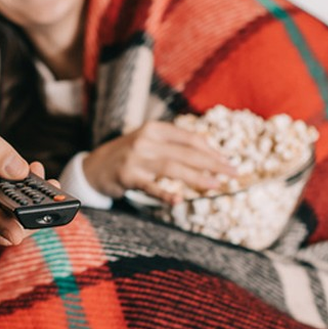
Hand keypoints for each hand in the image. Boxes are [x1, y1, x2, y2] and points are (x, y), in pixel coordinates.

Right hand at [83, 121, 235, 203]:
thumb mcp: (150, 142)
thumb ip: (175, 145)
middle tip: (233, 173)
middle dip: (213, 163)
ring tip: (216, 185)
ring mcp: (136, 158)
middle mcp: (146, 140)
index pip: (190, 138)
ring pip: (172, 167)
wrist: (94, 166)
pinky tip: (178, 200)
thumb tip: (211, 153)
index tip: (228, 161)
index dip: (212, 150)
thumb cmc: (129, 154)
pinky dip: (164, 193)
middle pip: (186, 152)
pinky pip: (150, 186)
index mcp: (155, 128)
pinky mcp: (127, 176)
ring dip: (197, 176)